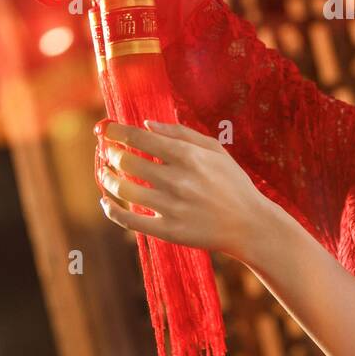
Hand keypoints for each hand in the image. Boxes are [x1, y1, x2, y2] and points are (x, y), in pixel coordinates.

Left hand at [96, 120, 277, 262]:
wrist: (249, 225)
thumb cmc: (233, 183)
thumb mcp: (215, 150)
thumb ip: (181, 133)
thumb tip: (146, 124)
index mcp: (188, 156)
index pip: (139, 138)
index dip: (116, 131)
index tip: (105, 129)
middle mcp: (177, 180)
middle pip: (127, 162)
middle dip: (111, 153)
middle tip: (109, 152)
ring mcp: (172, 207)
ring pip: (123, 189)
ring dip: (107, 178)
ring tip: (105, 173)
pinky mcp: (168, 230)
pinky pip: (129, 220)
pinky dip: (111, 210)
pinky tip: (106, 202)